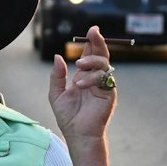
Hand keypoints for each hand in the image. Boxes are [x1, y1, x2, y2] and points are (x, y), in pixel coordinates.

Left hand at [48, 24, 115, 165]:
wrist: (78, 135)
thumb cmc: (68, 117)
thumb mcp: (56, 94)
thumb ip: (57, 75)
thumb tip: (59, 56)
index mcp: (84, 77)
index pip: (90, 55)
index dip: (92, 42)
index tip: (92, 30)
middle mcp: (96, 79)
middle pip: (101, 55)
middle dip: (98, 42)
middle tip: (93, 32)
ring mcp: (104, 86)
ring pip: (104, 64)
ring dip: (91, 63)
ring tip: (78, 69)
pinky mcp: (110, 94)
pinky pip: (104, 79)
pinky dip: (92, 78)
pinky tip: (81, 84)